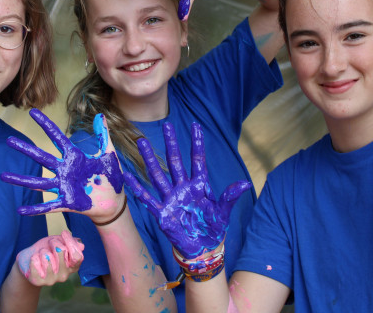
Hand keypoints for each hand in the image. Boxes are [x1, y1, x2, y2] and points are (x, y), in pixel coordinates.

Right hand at [0, 109, 124, 222]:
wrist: (115, 201)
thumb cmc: (111, 177)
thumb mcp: (109, 154)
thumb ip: (104, 135)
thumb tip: (100, 115)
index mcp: (74, 157)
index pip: (57, 137)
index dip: (46, 125)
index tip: (33, 113)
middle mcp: (65, 170)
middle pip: (42, 158)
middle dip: (26, 150)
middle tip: (9, 140)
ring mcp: (64, 186)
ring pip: (38, 182)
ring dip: (21, 180)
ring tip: (3, 176)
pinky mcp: (67, 202)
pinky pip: (48, 206)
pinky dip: (35, 209)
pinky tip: (20, 210)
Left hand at [17, 230, 83, 285]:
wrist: (28, 261)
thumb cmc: (47, 250)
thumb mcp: (59, 243)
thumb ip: (70, 243)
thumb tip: (81, 245)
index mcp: (72, 267)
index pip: (77, 256)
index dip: (71, 243)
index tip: (64, 233)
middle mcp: (64, 275)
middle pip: (62, 251)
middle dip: (54, 242)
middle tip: (50, 244)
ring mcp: (52, 280)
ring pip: (47, 256)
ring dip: (42, 251)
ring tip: (41, 254)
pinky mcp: (38, 281)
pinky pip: (35, 261)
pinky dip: (34, 257)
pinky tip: (35, 260)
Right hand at [123, 122, 251, 258]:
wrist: (203, 248)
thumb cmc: (213, 227)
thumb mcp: (223, 211)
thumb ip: (230, 197)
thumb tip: (245, 183)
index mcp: (199, 185)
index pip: (197, 159)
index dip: (197, 143)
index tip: (196, 125)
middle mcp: (183, 188)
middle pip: (175, 161)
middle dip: (171, 143)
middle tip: (167, 124)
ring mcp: (171, 199)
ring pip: (158, 175)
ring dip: (150, 159)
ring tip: (142, 142)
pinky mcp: (162, 213)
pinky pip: (148, 199)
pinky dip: (138, 188)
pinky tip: (128, 176)